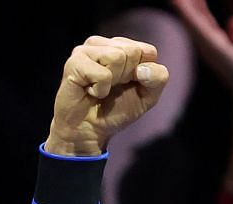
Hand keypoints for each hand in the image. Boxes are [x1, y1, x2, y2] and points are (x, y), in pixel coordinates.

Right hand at [47, 36, 170, 156]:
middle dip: (127, 77)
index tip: (129, 85)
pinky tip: (90, 91)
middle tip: (112, 88)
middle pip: (132, 51)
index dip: (143, 75)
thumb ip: (158, 78)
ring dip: (113, 82)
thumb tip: (142, 69)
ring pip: (117, 57)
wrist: (89, 131)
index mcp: (121, 46)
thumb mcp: (147, 96)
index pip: (148, 51)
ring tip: (100, 89)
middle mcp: (102, 43)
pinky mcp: (74, 62)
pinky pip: (102, 74)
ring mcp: (86, 50)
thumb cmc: (116, 111)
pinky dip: (100, 90)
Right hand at [171, 0, 232, 121]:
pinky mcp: (207, 42)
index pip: (205, 21)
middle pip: (195, 17)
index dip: (198, 6)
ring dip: (182, 5)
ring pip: (190, 17)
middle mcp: (209, 43)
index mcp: (217, 45)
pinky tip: (176, 0)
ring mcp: (206, 43)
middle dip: (188, 4)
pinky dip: (184, 10)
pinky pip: (193, 21)